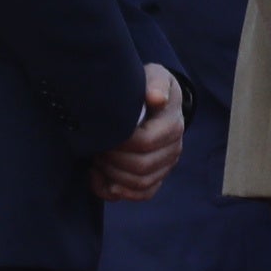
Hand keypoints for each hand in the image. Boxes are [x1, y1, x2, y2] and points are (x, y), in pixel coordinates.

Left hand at [91, 65, 184, 202]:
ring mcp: (165, 165)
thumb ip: (156, 82)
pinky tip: (98, 176)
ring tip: (97, 158)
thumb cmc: (148, 88)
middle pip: (141, 167)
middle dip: (112, 160)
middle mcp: (173, 149)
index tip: (102, 133)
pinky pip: (141, 194)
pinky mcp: (156, 177)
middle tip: (96, 146)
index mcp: (172, 126)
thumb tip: (155, 98)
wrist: (154, 101)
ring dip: (112, 175)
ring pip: (140, 184)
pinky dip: (115, 191)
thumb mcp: (154, 76)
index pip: (144, 143)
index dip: (118, 142)